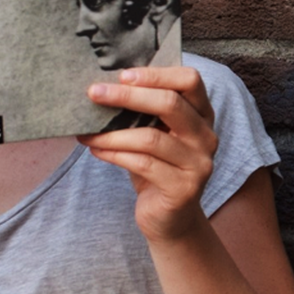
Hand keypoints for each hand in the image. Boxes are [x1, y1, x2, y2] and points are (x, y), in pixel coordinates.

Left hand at [79, 66, 218, 243]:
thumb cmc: (157, 169)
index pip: (189, 80)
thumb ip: (144, 112)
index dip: (156, 74)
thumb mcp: (155, 135)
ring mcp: (199, 164)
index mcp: (202, 115)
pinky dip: (114, 154)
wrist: (170, 219)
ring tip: (87, 132)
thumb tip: (103, 86)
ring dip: (112, 133)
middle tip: (94, 93)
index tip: (121, 75)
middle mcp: (206, 137)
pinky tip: (97, 150)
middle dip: (127, 96)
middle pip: (170, 104)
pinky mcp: (183, 188)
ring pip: (151, 137)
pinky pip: (143, 164)